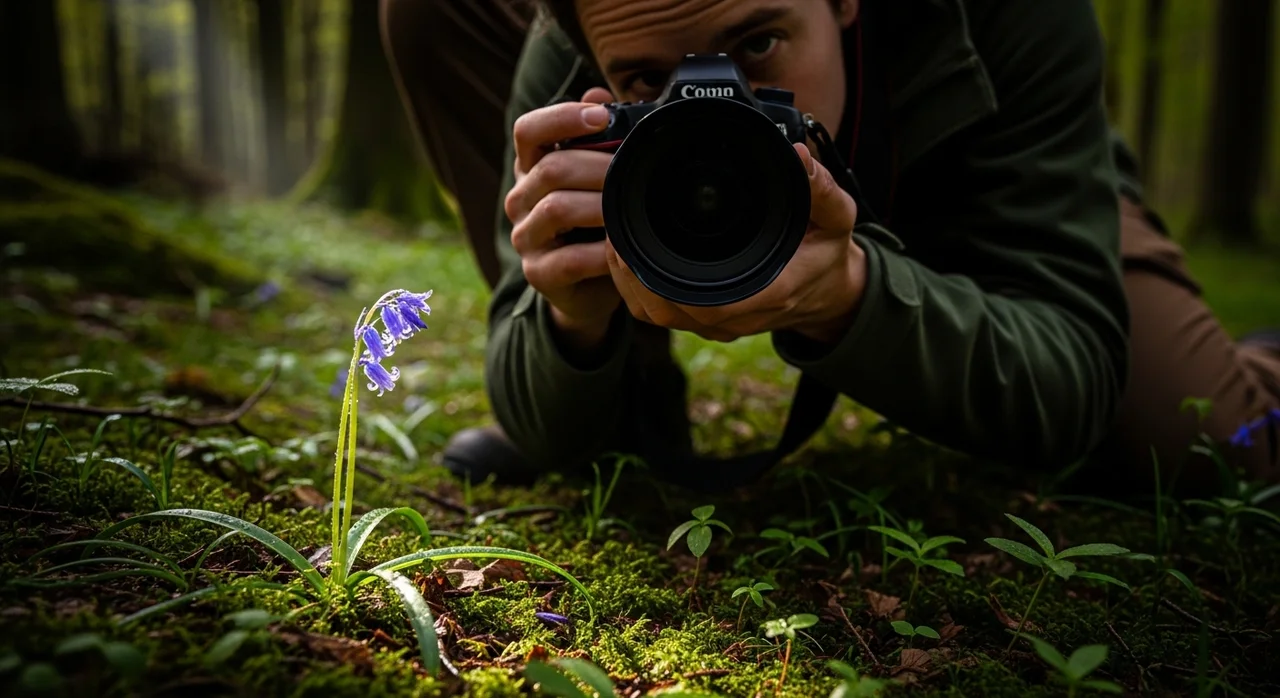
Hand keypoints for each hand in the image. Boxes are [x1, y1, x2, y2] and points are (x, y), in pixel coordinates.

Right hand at [506, 87, 621, 352]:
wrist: (591, 286)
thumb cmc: (596, 223)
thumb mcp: (599, 178)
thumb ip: (599, 137)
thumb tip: (600, 93)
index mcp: (533, 167)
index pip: (528, 130)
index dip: (561, 117)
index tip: (602, 116)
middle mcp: (521, 199)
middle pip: (550, 168)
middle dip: (598, 166)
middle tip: (636, 169)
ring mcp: (526, 238)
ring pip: (557, 209)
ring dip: (601, 205)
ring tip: (632, 205)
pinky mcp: (539, 274)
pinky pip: (569, 258)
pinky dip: (601, 253)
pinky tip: (621, 247)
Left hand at [605, 143, 867, 345]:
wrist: (829, 291)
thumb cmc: (828, 251)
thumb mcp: (837, 216)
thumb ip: (820, 188)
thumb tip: (796, 154)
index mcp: (769, 292)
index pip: (707, 303)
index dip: (663, 281)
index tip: (636, 245)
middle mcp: (738, 315)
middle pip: (669, 311)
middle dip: (634, 276)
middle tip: (613, 233)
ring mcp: (719, 322)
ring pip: (659, 314)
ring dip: (631, 282)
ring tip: (614, 240)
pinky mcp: (706, 318)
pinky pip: (662, 312)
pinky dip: (639, 288)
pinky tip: (627, 256)